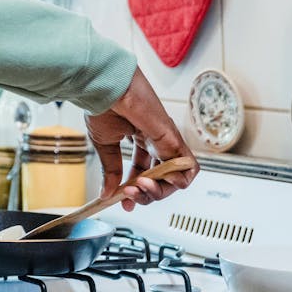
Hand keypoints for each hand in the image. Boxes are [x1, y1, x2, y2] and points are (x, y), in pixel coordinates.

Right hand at [85, 67, 197, 209]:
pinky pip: (188, 166)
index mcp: (138, 137)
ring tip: (141, 188)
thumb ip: (111, 170)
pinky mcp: (173, 139)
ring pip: (175, 177)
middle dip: (146, 193)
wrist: (105, 90)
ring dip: (160, 190)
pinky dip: (182, 179)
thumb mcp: (105, 145)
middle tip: (130, 196)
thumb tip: (108, 193)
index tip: (124, 201)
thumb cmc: (103, 106)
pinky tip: (167, 183)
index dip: (135, 189)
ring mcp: (166, 140)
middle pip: (160, 178)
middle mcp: (155, 140)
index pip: (143, 170)